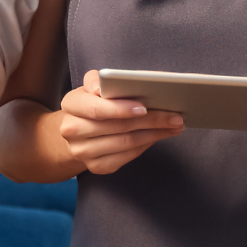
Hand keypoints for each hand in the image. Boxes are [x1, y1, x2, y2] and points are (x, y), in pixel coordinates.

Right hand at [57, 70, 183, 173]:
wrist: (76, 131)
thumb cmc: (91, 103)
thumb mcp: (91, 86)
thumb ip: (100, 80)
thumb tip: (115, 82)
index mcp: (71, 104)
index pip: (97, 109)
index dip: (121, 109)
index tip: (145, 107)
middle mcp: (72, 130)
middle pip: (118, 127)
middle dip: (151, 121)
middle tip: (175, 117)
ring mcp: (82, 151)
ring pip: (126, 143)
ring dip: (154, 134)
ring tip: (174, 126)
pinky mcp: (96, 166)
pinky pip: (127, 157)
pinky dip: (146, 145)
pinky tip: (158, 136)